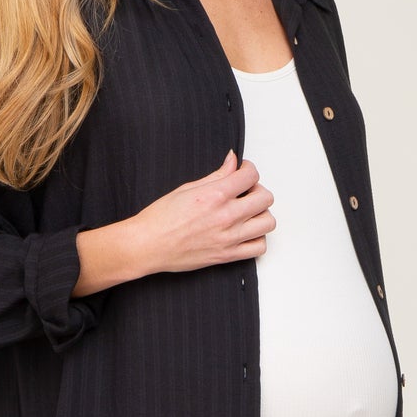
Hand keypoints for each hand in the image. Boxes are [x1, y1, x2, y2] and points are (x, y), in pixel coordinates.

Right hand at [130, 151, 275, 276]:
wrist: (148, 245)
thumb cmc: (161, 218)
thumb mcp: (188, 188)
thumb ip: (217, 175)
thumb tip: (233, 160)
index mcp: (216, 195)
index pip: (251, 176)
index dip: (249, 170)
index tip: (243, 172)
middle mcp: (226, 216)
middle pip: (266, 198)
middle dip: (258, 190)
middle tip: (246, 192)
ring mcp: (229, 238)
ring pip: (268, 222)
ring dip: (261, 214)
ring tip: (248, 213)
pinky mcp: (227, 256)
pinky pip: (259, 248)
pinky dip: (258, 239)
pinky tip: (246, 233)